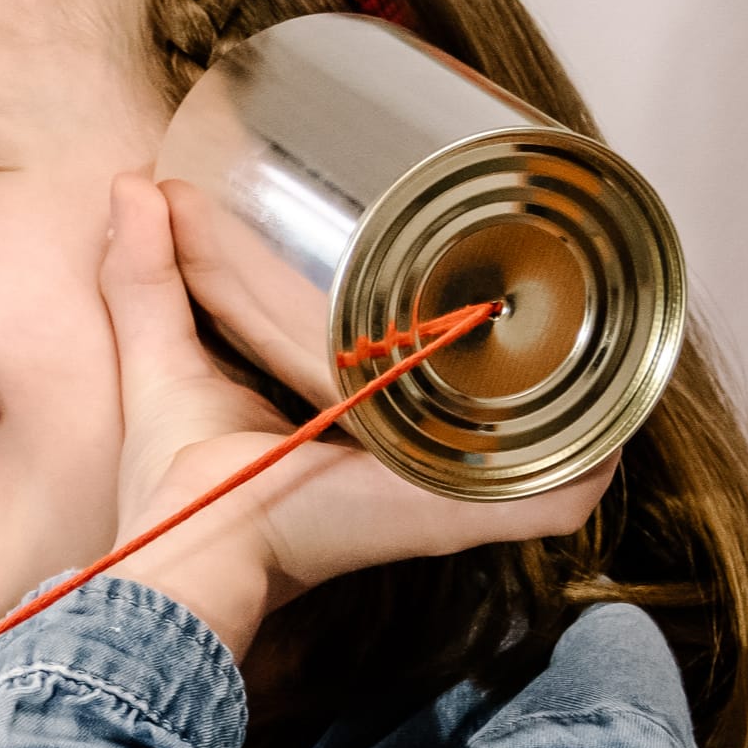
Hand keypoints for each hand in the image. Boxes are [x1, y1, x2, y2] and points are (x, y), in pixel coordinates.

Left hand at [97, 172, 613, 657]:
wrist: (192, 562)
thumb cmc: (176, 488)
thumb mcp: (162, 360)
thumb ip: (143, 277)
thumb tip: (135, 185)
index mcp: (343, 433)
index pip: (405, 378)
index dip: (428, 328)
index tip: (447, 269)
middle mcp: (396, 466)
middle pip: (481, 409)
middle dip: (515, 353)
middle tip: (528, 280)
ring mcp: (432, 494)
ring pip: (531, 450)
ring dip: (568, 402)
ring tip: (587, 328)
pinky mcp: (449, 513)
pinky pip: (544, 500)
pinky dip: (580, 474)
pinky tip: (612, 437)